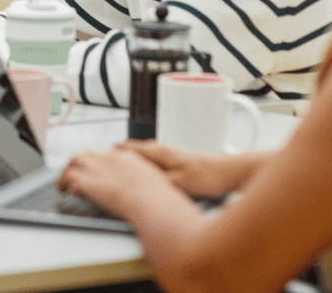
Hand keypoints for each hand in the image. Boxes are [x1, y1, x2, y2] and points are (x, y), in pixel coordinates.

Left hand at [57, 146, 180, 217]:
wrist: (150, 200)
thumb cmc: (157, 197)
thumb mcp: (156, 183)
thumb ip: (147, 182)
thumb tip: (150, 190)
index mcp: (127, 158)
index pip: (107, 155)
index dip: (99, 163)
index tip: (97, 170)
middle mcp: (109, 159)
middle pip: (88, 155)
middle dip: (80, 164)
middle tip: (75, 173)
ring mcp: (97, 168)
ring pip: (74, 161)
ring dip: (67, 171)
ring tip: (63, 182)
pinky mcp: (87, 180)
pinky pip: (69, 177)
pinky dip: (64, 181)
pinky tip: (64, 190)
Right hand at [118, 140, 241, 198]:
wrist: (229, 172)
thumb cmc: (207, 175)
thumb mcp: (178, 182)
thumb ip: (157, 182)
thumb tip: (138, 184)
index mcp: (160, 152)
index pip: (131, 148)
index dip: (115, 153)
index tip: (102, 156)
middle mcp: (163, 150)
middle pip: (136, 149)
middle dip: (121, 154)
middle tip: (107, 159)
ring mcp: (171, 155)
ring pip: (145, 154)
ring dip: (133, 158)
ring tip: (122, 164)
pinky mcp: (178, 162)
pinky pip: (154, 160)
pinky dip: (145, 163)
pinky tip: (146, 171)